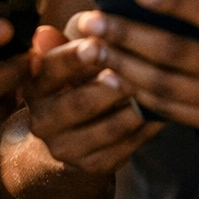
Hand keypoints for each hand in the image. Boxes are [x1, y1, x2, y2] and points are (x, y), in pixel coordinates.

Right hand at [23, 25, 162, 174]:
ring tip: (155, 89)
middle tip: (128, 73)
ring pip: (107, 129)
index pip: (50, 71)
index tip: (96, 44)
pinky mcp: (95, 165)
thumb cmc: (78, 77)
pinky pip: (127, 146)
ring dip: (133, 108)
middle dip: (106, 88)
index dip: (72, 58)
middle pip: (77, 105)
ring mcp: (68, 148)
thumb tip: (45, 33)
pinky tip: (163, 109)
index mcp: (34, 87)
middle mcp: (43, 122)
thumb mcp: (71, 54)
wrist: (73, 133)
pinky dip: (147, 126)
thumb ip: (64, 41)